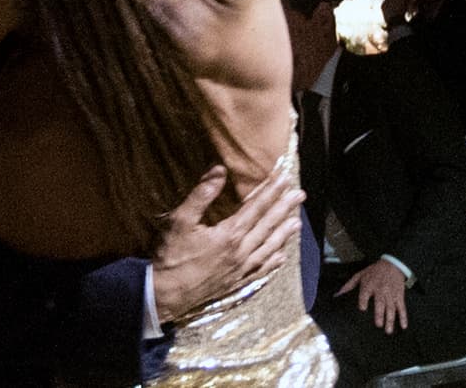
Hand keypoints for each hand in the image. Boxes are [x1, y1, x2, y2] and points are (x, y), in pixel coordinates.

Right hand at [151, 165, 303, 322]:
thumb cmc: (171, 255)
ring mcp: (240, 269)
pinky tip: (281, 257)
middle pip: (267, 226)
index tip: (284, 177)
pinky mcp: (235, 283)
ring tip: (298, 222)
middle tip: (300, 195)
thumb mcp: (180, 220)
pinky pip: (260, 270)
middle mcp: (240, 251)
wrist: (165, 294)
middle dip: (284, 208)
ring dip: (284, 234)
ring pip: (268, 248)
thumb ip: (201, 194)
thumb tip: (219, 170)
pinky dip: (272, 262)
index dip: (271, 191)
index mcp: (229, 234)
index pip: (256, 207)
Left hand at [335, 258, 407, 333]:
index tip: (362, 309)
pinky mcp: (399, 296)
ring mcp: (391, 294)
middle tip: (378, 325)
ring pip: (391, 308)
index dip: (363, 301)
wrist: (392, 265)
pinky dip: (403, 317)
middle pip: (380, 303)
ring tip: (388, 331)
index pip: (365, 294)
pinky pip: (402, 308)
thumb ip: (349, 285)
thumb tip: (338, 294)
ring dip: (390, 320)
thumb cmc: (374, 271)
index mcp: (369, 285)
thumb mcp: (360, 275)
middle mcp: (380, 290)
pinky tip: (403, 326)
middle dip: (379, 314)